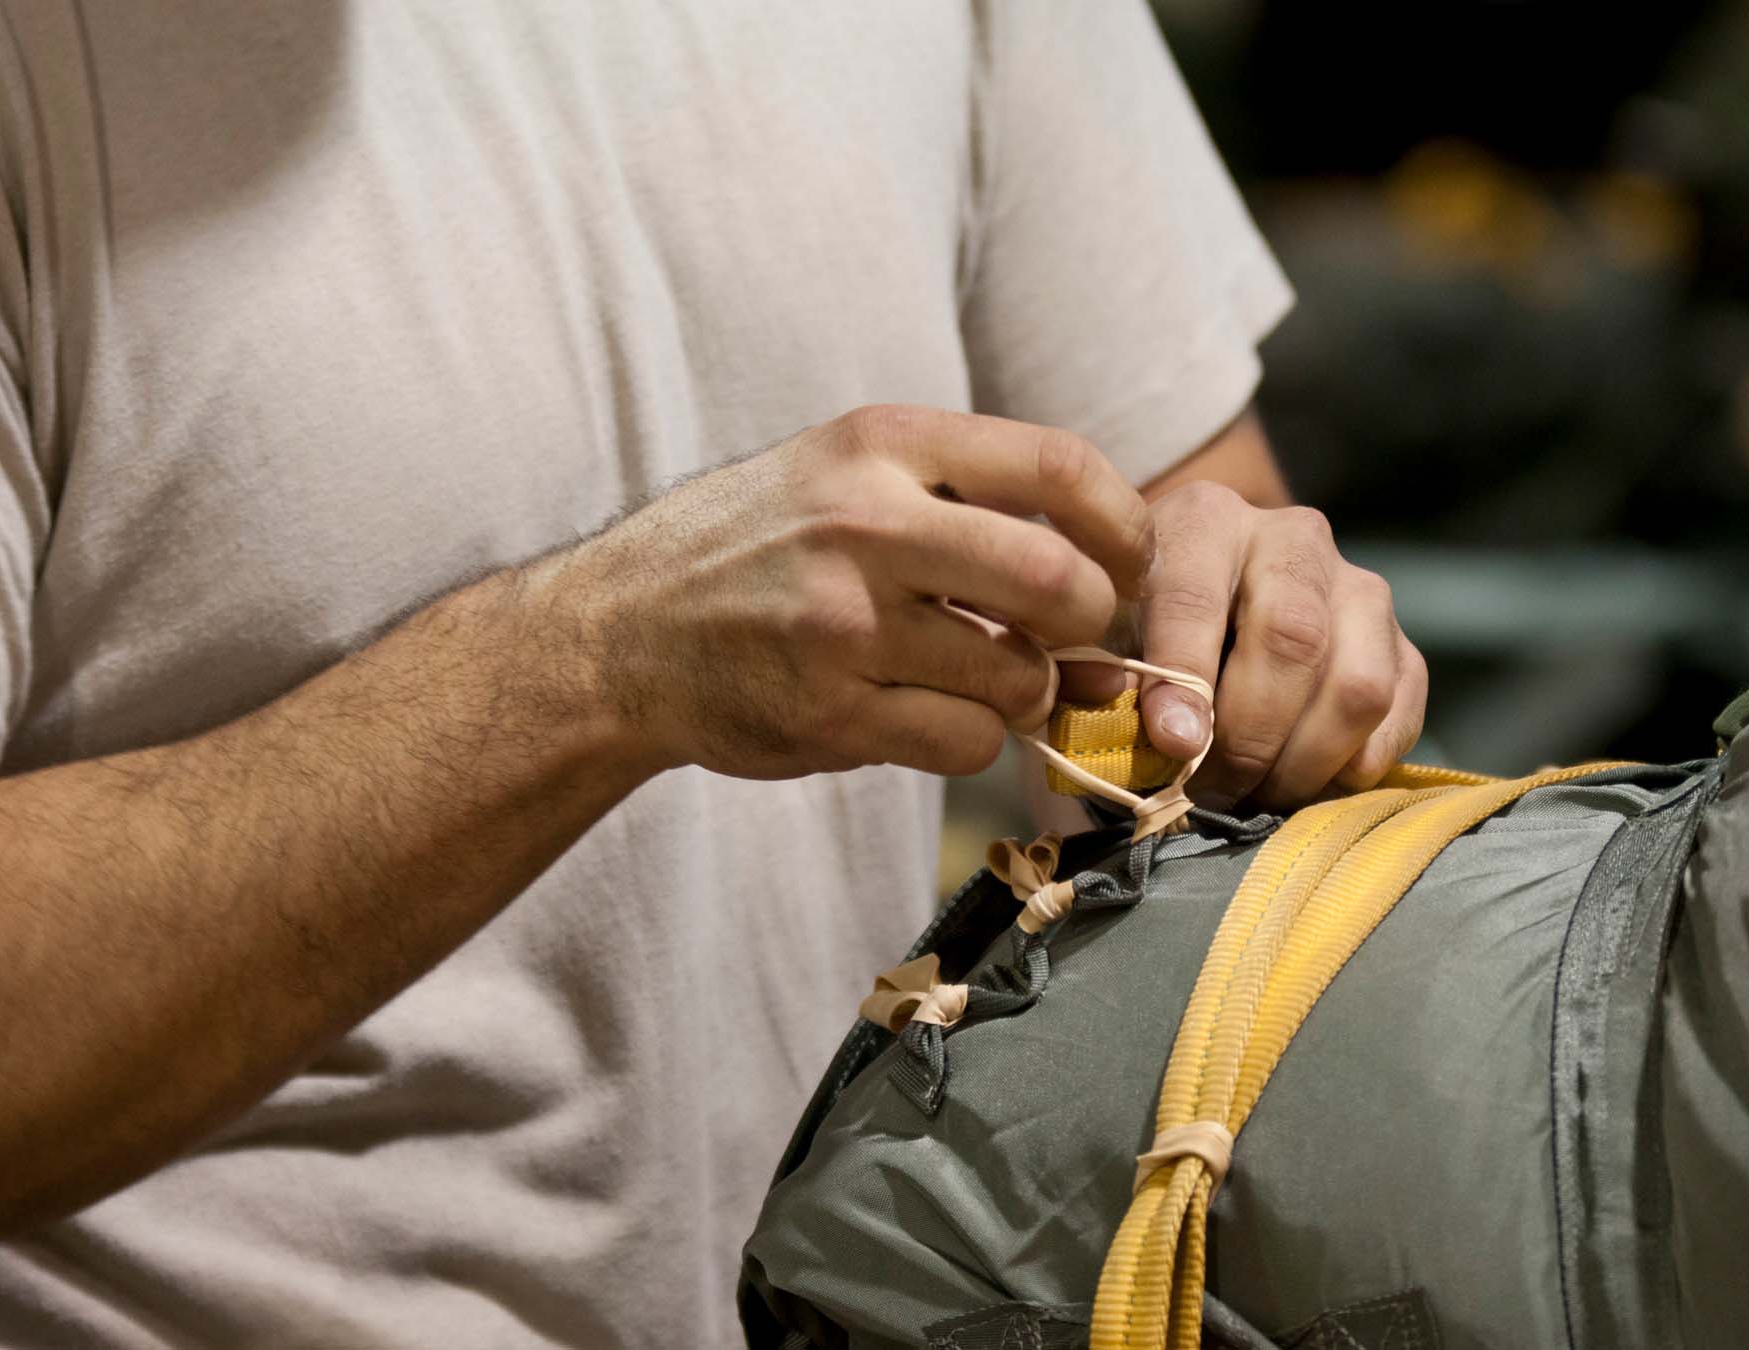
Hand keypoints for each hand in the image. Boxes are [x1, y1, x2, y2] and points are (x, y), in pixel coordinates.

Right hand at [534, 405, 1152, 778]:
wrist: (618, 631)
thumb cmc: (758, 546)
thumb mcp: (843, 469)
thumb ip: (964, 496)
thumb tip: (1107, 563)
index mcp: (882, 444)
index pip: (1060, 467)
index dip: (1125, 525)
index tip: (1130, 562)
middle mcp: (865, 526)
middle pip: (1058, 582)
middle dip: (1090, 621)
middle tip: (1073, 636)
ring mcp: (844, 626)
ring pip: (1017, 676)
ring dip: (1027, 691)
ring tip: (986, 677)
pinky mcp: (828, 715)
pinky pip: (965, 741)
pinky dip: (973, 739)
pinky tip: (928, 715)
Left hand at [1106, 482, 1424, 808]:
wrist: (1207, 607)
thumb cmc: (1140, 629)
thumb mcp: (1103, 637)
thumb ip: (1109, 678)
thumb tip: (1168, 742)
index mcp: (1206, 521)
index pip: (1197, 596)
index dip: (1185, 678)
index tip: (1175, 747)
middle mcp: (1294, 538)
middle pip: (1294, 639)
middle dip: (1251, 736)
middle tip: (1212, 792)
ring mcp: (1359, 588)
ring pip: (1358, 685)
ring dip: (1306, 761)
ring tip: (1257, 795)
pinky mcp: (1400, 643)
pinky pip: (1398, 713)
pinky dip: (1356, 766)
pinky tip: (1309, 783)